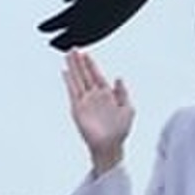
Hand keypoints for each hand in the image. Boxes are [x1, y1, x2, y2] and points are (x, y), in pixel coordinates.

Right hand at [64, 48, 133, 173]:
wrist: (110, 145)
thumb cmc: (120, 131)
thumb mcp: (128, 109)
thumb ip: (123, 93)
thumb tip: (119, 78)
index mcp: (107, 95)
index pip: (96, 75)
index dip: (91, 64)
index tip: (86, 54)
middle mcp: (94, 96)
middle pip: (84, 74)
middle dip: (79, 62)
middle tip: (73, 49)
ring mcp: (85, 101)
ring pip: (77, 80)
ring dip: (72, 68)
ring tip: (67, 56)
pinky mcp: (78, 108)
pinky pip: (72, 92)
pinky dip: (68, 82)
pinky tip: (65, 73)